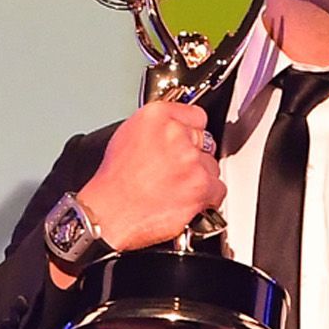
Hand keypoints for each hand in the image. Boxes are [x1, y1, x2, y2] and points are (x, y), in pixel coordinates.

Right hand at [67, 94, 223, 259]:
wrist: (109, 214)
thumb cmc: (114, 182)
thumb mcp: (128, 136)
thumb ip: (158, 128)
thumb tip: (174, 130)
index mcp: (156, 116)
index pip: (195, 114)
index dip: (189, 131)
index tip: (187, 140)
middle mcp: (176, 134)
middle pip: (205, 140)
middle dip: (194, 155)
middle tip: (174, 170)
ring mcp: (191, 160)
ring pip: (212, 166)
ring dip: (199, 177)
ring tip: (175, 187)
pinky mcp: (202, 186)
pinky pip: (218, 189)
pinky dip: (207, 198)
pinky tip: (186, 199)